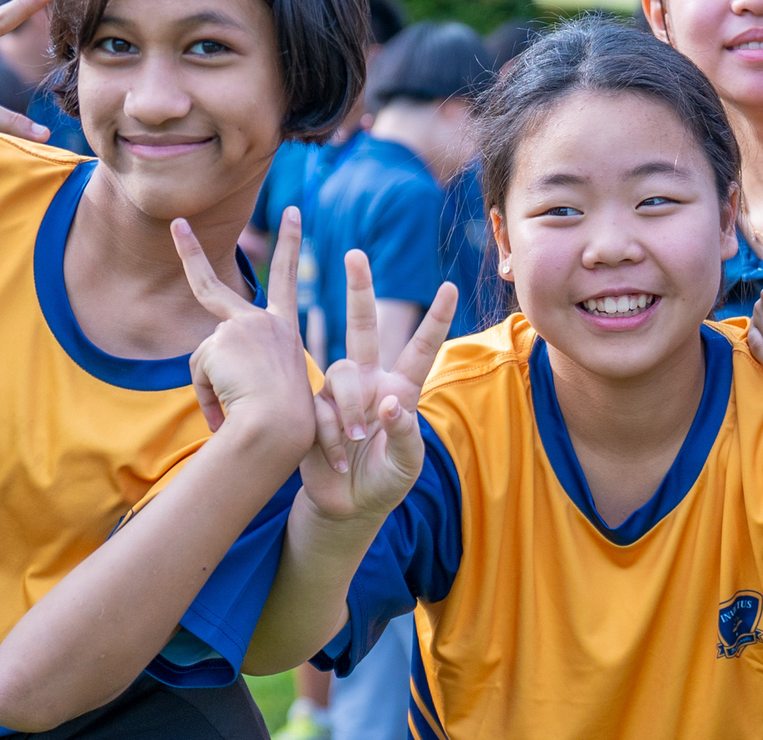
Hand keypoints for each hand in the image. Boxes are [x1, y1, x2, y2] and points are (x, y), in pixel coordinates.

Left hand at [172, 208, 315, 453]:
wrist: (282, 426)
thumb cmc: (289, 422)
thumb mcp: (276, 387)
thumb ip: (247, 369)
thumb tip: (212, 377)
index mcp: (284, 329)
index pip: (286, 280)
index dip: (291, 244)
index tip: (292, 213)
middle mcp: (262, 321)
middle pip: (212, 286)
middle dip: (190, 251)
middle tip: (176, 223)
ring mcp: (239, 328)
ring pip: (206, 360)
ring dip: (214, 387)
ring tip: (239, 407)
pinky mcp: (219, 342)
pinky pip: (200, 372)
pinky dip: (208, 394)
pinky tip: (227, 405)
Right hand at [299, 249, 454, 522]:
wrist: (346, 508)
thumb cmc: (385, 483)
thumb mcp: (407, 465)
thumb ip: (405, 434)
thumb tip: (389, 404)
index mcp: (400, 389)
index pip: (421, 349)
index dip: (435, 319)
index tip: (450, 287)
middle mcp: (368, 382)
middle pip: (362, 326)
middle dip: (359, 290)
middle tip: (355, 254)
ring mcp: (338, 394)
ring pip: (340, 375)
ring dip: (348, 409)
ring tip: (354, 442)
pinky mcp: (312, 410)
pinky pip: (319, 409)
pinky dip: (330, 436)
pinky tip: (337, 460)